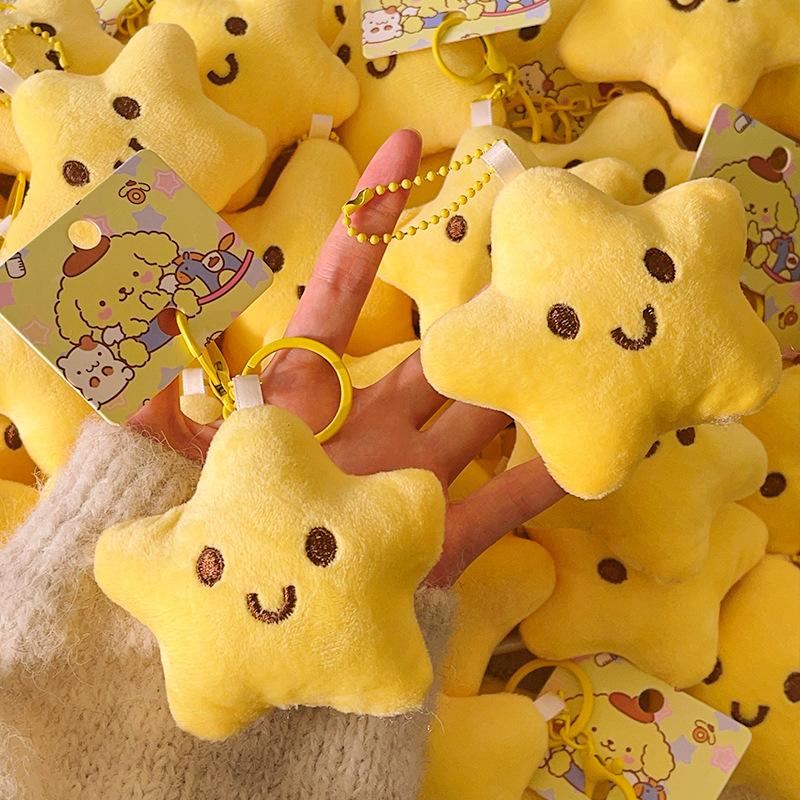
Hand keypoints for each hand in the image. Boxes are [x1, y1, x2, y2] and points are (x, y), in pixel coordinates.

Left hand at [130, 130, 563, 584]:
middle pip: (433, 356)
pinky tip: (586, 451)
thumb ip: (152, 382)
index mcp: (305, 394)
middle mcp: (364, 427)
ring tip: (578, 347)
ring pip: (476, 421)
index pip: (342, 289)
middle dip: (477, 314)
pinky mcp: (432, 541)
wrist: (228, 634)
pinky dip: (538, 482)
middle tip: (530, 262)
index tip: (402, 147)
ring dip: (522, 388)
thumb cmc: (194, 535)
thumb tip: (145, 303)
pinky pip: (497, 507)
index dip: (369, 223)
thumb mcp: (161, 452)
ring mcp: (403, 480)